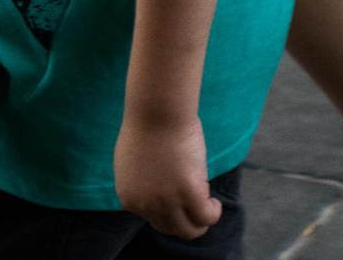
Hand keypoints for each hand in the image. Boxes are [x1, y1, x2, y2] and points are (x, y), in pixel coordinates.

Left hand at [114, 111, 218, 239]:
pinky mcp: (189, 192)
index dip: (168, 210)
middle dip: (184, 220)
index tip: (179, 199)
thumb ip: (141, 181)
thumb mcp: (133, 162)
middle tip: (196, 206)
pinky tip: (214, 201)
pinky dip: (212, 213)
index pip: (151, 219)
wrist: (157, 111)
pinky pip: (206, 217)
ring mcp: (167, 201)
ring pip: (189, 231)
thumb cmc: (147, 126)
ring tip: (207, 207)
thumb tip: (157, 190)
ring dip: (200, 224)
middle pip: (169, 228)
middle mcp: (145, 206)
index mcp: (129, 198)